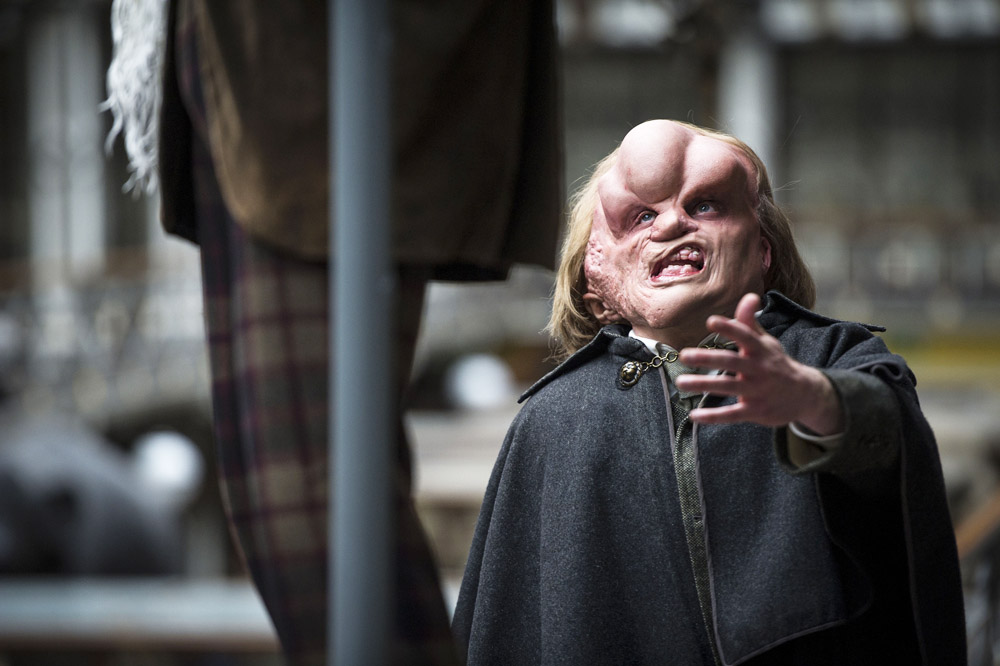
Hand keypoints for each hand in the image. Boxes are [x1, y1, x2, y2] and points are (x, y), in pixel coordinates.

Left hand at [674, 293, 843, 434]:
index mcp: (760, 349)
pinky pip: (732, 414)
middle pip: (731, 362)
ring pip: (728, 387)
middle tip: (685, 355)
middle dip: (708, 358)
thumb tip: (749, 295)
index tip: (711, 321)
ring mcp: (757, 391)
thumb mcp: (766, 342)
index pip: (744, 335)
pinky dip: (713, 416)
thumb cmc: (776, 364)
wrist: (805, 395)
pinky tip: (694, 415)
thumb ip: (751, 322)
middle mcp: (759, 369)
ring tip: (681, 383)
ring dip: (704, 385)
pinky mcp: (755, 410)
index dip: (729, 328)